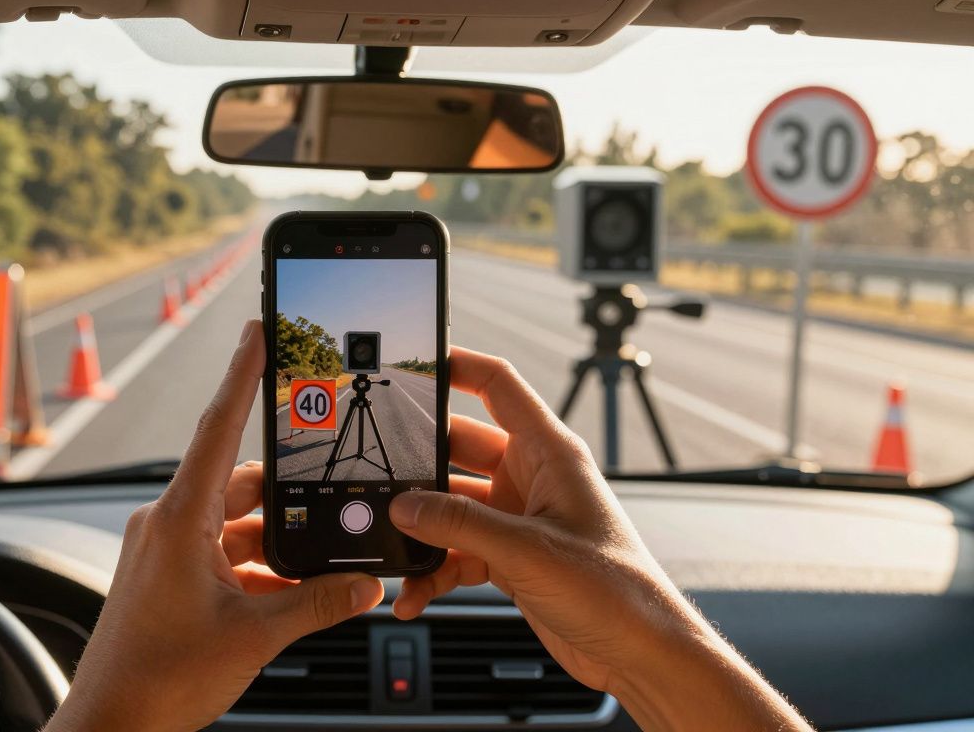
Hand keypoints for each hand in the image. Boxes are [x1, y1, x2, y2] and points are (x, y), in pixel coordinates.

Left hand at [47, 321, 383, 731]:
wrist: (111, 726)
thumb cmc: (158, 680)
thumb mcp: (253, 637)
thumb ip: (315, 604)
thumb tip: (364, 584)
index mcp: (178, 519)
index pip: (219, 427)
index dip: (243, 373)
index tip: (259, 329)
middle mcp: (167, 523)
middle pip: (241, 483)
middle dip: (289, 493)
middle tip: (332, 484)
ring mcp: (165, 551)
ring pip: (236, 523)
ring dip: (276, 540)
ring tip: (322, 560)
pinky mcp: (168, 577)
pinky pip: (223, 553)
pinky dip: (258, 566)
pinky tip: (293, 589)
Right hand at [388, 347, 809, 730]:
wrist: (640, 654)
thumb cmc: (616, 591)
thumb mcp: (529, 550)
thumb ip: (461, 524)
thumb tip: (405, 505)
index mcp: (549, 453)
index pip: (496, 386)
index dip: (455, 366)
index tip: (410, 363)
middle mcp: (532, 478)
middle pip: (458, 450)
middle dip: (418, 468)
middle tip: (377, 478)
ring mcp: (518, 518)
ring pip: (451, 507)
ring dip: (422, 530)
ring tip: (392, 548)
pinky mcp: (509, 557)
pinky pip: (457, 551)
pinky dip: (433, 571)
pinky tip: (414, 594)